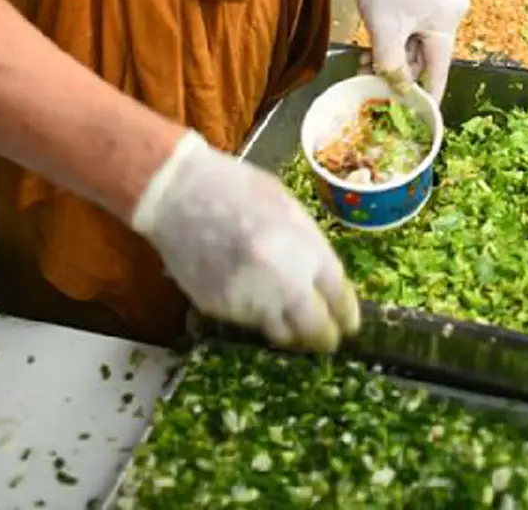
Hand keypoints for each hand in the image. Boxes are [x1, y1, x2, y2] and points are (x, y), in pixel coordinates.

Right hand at [132, 131, 357, 351]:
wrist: (179, 193)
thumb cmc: (236, 188)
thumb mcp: (286, 205)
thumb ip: (307, 243)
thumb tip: (320, 276)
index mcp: (305, 249)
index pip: (338, 297)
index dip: (346, 314)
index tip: (348, 324)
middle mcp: (282, 282)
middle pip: (315, 329)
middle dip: (324, 336)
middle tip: (326, 339)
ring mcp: (250, 300)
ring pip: (282, 334)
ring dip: (291, 333)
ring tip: (293, 326)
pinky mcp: (221, 310)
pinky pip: (248, 324)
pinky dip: (257, 318)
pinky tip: (255, 301)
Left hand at [349, 0, 468, 101]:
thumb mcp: (382, 30)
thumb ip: (392, 67)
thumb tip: (400, 95)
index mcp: (447, 21)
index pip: (438, 70)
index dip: (426, 96)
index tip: (417, 120)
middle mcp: (452, 15)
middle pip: (426, 59)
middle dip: (398, 71)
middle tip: (370, 80)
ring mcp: (443, 9)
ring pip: (417, 48)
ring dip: (393, 58)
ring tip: (366, 63)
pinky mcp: (432, 4)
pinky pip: (415, 34)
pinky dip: (397, 43)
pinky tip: (375, 49)